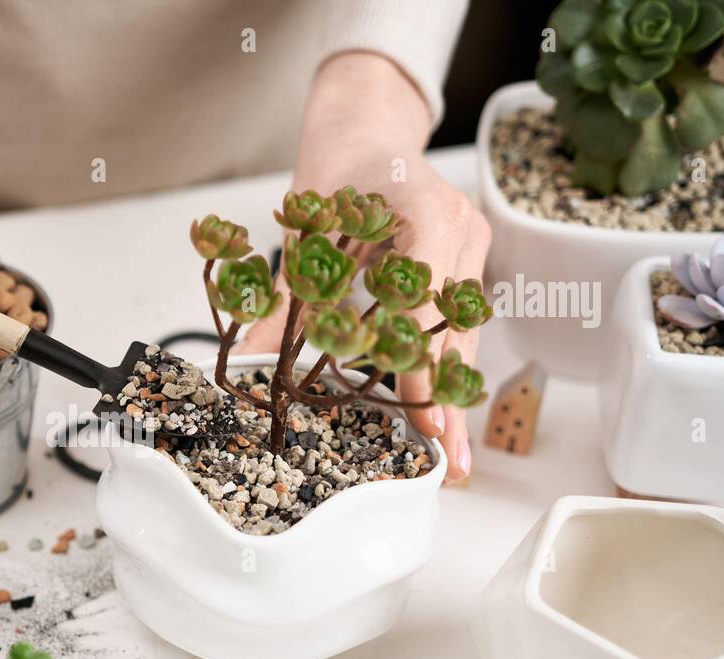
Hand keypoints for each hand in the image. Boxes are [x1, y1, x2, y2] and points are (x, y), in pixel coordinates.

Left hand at [240, 53, 490, 480]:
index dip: (421, 359)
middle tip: (448, 460)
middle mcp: (461, 228)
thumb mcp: (305, 235)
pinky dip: (446, 365)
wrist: (366, 133)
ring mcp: (471, 245)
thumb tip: (252, 357)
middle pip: (454, 327)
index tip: (419, 410)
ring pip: (463, 331)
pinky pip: (458, 321)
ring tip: (453, 454)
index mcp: (424, 211)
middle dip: (448, 396)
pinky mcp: (468, 261)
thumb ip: (285, 298)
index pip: (425, 300)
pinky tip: (443, 412)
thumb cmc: (335, 176)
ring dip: (454, 392)